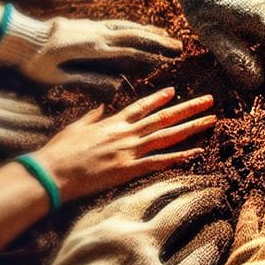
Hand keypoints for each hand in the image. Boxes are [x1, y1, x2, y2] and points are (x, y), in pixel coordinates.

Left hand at [0, 8, 181, 91]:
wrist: (18, 37)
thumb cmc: (34, 63)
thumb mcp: (58, 77)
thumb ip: (88, 80)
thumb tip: (115, 85)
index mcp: (93, 48)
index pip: (130, 50)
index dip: (152, 54)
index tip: (170, 59)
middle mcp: (96, 34)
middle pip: (135, 35)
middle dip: (159, 41)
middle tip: (179, 46)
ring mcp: (92, 27)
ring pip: (127, 26)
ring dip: (149, 31)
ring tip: (167, 36)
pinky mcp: (87, 24)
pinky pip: (116, 24)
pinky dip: (133, 26)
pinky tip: (140, 30)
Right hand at [29, 86, 216, 201]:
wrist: (53, 172)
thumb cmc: (60, 152)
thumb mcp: (75, 128)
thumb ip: (92, 118)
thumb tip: (100, 108)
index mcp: (113, 123)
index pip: (141, 107)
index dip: (159, 98)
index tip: (174, 91)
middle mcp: (126, 133)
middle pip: (164, 118)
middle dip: (188, 108)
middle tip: (209, 100)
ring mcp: (130, 150)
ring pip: (168, 136)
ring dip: (192, 127)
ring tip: (211, 119)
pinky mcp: (129, 169)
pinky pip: (160, 161)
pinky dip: (180, 156)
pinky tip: (197, 152)